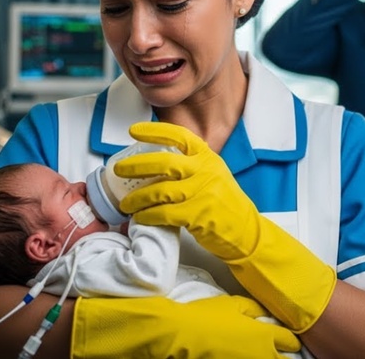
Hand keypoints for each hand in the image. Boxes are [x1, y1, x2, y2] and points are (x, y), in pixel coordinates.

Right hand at [72, 295, 300, 358]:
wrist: (178, 335)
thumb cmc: (204, 316)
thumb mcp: (232, 304)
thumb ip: (254, 308)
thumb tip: (266, 313)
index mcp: (264, 335)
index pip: (290, 341)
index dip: (290, 339)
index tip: (287, 339)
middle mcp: (262, 356)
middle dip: (282, 355)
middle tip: (276, 352)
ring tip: (256, 354)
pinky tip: (239, 357)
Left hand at [116, 122, 336, 332]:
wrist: (246, 232)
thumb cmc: (225, 203)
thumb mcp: (213, 174)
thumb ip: (191, 164)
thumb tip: (154, 160)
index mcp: (208, 157)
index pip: (179, 136)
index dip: (154, 131)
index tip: (133, 131)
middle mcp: (206, 171)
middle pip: (163, 162)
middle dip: (136, 165)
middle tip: (118, 169)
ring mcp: (203, 193)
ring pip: (160, 190)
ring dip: (137, 197)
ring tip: (124, 203)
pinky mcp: (198, 215)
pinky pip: (164, 213)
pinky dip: (148, 216)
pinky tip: (140, 217)